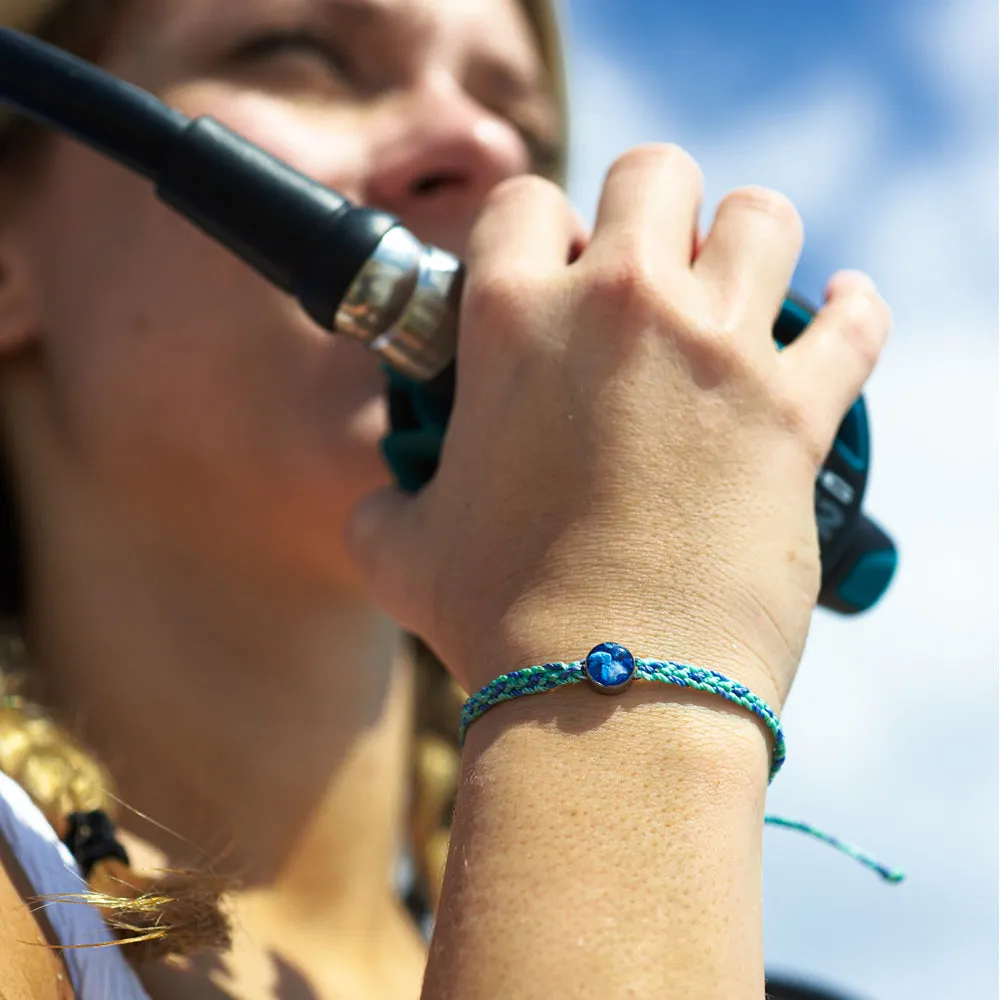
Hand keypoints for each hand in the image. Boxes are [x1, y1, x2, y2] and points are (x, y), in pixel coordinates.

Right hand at [346, 144, 890, 709]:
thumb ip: (380, 504)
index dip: (535, 232)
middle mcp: (619, 309)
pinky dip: (850, 312)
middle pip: (656, 173)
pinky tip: (835, 313)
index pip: (525, 203)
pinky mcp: (796, 411)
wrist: (608, 694)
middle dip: (650, 210)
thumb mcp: (399, 553)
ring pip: (763, 217)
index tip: (551, 276)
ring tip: (732, 291)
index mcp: (512, 321)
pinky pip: (854, 320)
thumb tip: (377, 502)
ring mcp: (717, 353)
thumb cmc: (497, 620)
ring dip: (747, 241)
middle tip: (644, 277)